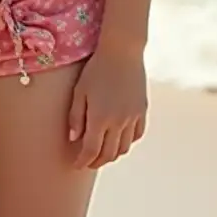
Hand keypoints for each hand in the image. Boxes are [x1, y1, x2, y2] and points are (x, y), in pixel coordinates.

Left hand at [68, 48, 147, 169]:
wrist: (122, 51)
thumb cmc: (96, 68)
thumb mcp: (80, 90)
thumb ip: (76, 116)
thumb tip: (74, 139)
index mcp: (100, 118)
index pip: (91, 150)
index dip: (82, 161)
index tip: (76, 164)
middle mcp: (118, 122)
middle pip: (108, 153)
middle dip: (96, 161)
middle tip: (87, 162)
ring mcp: (132, 117)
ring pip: (123, 148)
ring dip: (112, 154)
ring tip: (102, 152)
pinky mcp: (142, 111)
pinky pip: (136, 135)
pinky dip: (127, 142)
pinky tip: (119, 139)